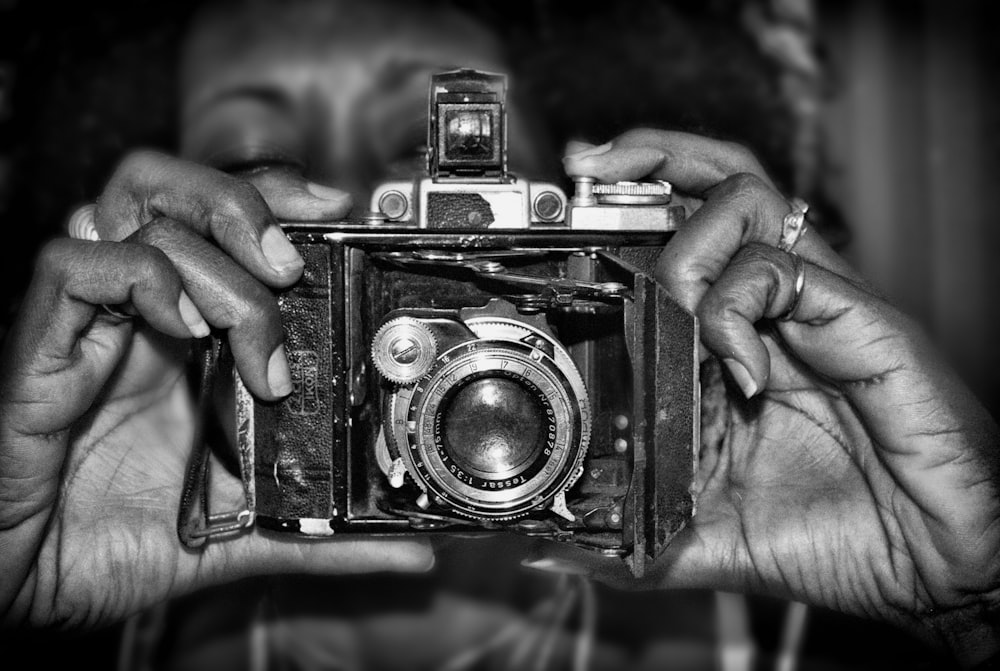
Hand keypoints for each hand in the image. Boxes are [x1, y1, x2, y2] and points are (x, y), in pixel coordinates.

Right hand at [0, 153, 431, 628]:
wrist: (32, 592)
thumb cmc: (112, 548)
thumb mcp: (240, 534)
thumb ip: (323, 534)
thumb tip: (410, 551)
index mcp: (182, 343)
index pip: (219, 226)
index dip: (272, 199)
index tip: (333, 214)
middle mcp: (136, 319)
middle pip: (172, 189)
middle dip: (240, 206)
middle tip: (288, 268)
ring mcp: (88, 327)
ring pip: (130, 209)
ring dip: (206, 254)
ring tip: (239, 325)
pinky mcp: (40, 351)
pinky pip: (72, 267)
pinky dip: (140, 279)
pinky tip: (183, 332)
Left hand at [560, 130, 999, 665]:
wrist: (936, 566)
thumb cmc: (838, 537)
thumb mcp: (707, 537)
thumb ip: (635, 534)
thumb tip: (558, 552)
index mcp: (738, 344)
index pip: (682, 239)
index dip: (628, 210)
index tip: (570, 207)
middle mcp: (774, 311)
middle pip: (715, 185)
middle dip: (647, 159)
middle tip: (593, 166)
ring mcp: (814, 308)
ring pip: (745, 203)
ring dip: (685, 236)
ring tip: (672, 299)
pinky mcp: (857, 320)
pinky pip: (780, 270)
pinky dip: (734, 310)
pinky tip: (739, 372)